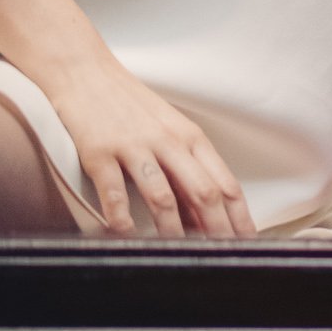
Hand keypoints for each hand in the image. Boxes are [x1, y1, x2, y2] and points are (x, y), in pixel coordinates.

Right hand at [46, 54, 256, 240]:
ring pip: (163, 197)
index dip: (239, 218)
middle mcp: (167, 141)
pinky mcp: (100, 151)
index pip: (225, 184)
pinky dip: (121, 219)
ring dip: (173, 232)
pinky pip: (115, 192)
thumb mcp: (167, 128)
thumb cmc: (128, 103)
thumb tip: (205, 214)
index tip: (247, 244)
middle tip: (221, 260)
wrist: (84, 71)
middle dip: (217, 231)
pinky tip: (125, 235)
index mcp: (189, 137)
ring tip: (177, 256)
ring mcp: (133, 146)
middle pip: (203, 192)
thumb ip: (186, 167)